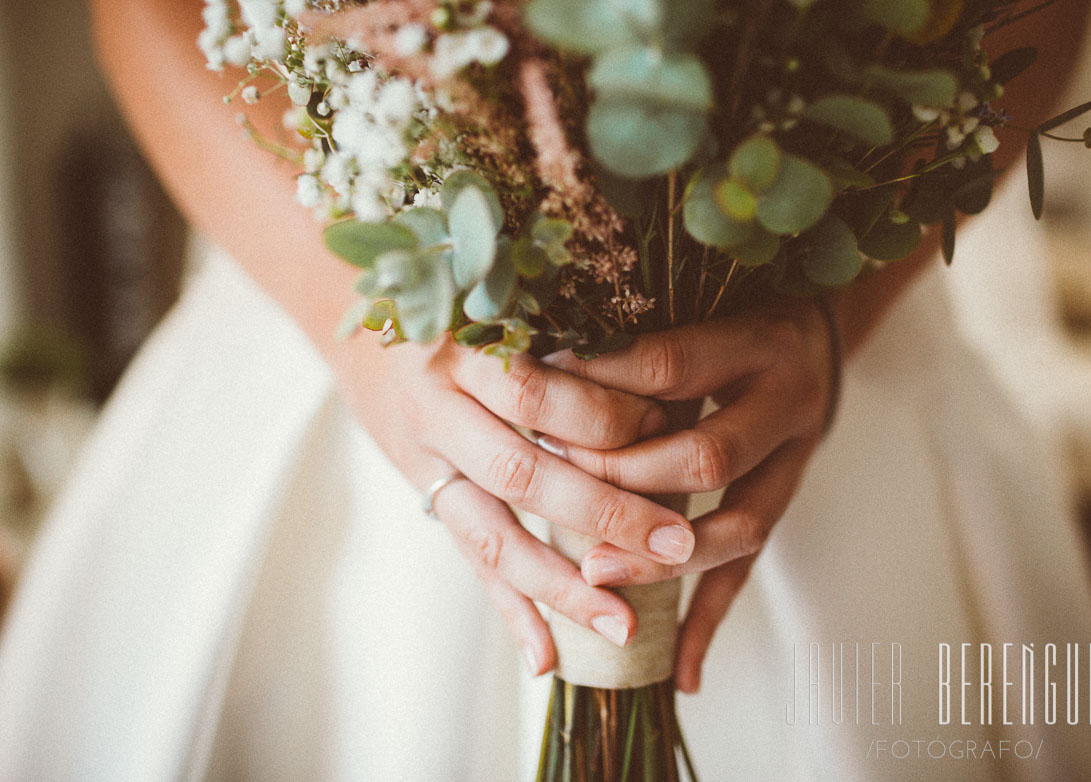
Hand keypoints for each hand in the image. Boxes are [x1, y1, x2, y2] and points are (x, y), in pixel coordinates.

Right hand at [338, 334, 696, 675]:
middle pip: (521, 473)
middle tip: (677, 545)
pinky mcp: (428, 498)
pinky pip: (472, 561)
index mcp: (463, 352)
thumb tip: (665, 393)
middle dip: (604, 514)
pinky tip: (546, 657)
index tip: (668, 425)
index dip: (602, 414)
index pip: (535, 392)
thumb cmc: (462, 317)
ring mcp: (427, 461)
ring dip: (561, 587)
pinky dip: (511, 611)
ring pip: (493, 536)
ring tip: (622, 626)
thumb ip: (561, 345)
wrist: (366, 337)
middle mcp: (437, 410)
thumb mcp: (501, 309)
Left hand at [538, 301, 834, 691]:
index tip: (535, 401)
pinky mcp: (789, 504)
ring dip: (664, 559)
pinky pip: (750, 570)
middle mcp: (788, 401)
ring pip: (738, 525)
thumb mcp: (699, 302)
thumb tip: (537, 357)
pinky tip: (679, 671)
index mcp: (756, 340)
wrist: (819, 331)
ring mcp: (798, 460)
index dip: (599, 388)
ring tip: (596, 574)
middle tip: (558, 489)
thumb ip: (638, 337)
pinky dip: (711, 622)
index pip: (669, 366)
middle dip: (625, 480)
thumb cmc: (734, 312)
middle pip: (706, 456)